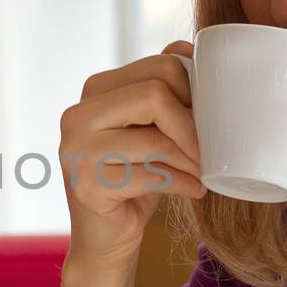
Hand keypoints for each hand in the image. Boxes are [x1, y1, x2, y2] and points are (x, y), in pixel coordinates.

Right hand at [59, 41, 203, 271]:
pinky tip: (194, 191)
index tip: (208, 118)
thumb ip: (161, 89)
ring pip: (155, 139)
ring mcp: (76, 151)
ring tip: (204, 172)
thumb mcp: (150, 129)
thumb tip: (188, 48)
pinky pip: (151, 176)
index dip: (194, 91)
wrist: (106, 239)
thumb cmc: (135, 179)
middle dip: (192, 124)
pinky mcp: (86, 186)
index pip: (158, 68)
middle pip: (154, 95)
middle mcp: (77, 116)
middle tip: (210, 149)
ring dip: (191, 160)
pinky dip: (182, 184)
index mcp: (94, 91)